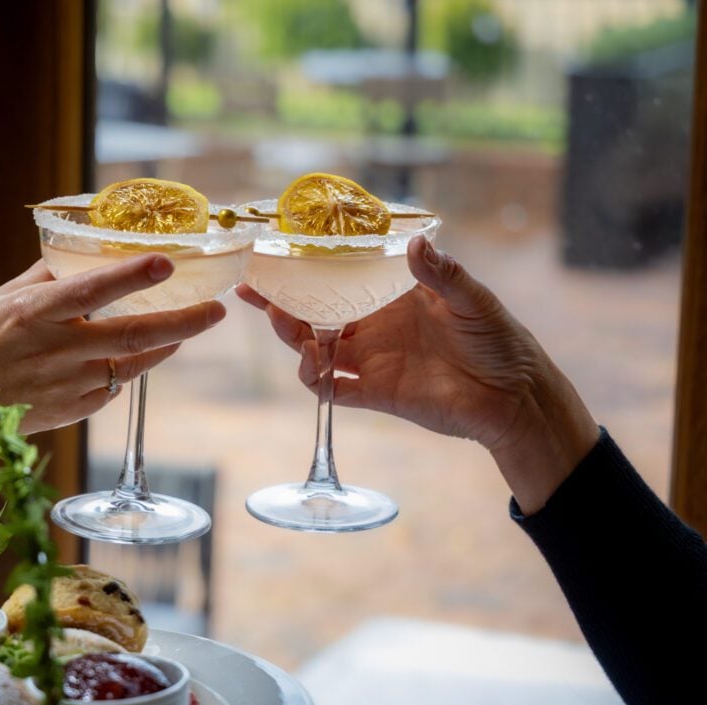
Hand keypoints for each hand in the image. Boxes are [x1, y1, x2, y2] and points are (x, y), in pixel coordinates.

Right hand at [0, 254, 224, 458]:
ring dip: (163, 347)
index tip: (166, 261)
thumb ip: (44, 279)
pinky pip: (111, 390)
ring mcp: (65, 386)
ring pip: (131, 366)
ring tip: (185, 329)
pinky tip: (131, 359)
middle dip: (182, 323)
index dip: (132, 275)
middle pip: (132, 336)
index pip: (92, 290)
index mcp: (33, 314)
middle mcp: (54, 350)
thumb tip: (80, 256)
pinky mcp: (68, 413)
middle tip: (215, 311)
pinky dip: (125, 373)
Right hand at [237, 236, 599, 512]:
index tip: (278, 256)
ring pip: (316, 349)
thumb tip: (415, 244)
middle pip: (315, 315)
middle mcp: (374, 327)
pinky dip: (315, 378)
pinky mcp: (374, 394)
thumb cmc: (500, 341)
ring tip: (282, 321)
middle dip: (282, 303)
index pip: (340, 280)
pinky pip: (332, 390)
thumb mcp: (474, 299)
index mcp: (392, 297)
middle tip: (254, 290)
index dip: (308, 270)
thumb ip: (443, 274)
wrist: (514, 397)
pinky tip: (312, 364)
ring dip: (293, 337)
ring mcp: (371, 361)